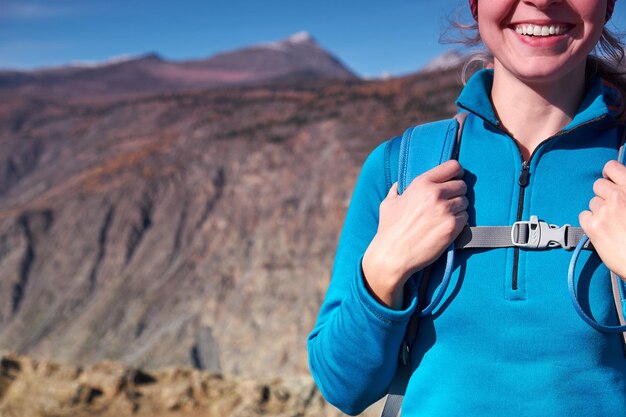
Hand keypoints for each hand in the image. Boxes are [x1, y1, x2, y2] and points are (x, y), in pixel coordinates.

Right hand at [362, 160, 468, 308]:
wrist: (392, 254)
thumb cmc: (389, 229)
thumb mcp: (388, 203)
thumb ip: (396, 190)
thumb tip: (399, 184)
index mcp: (422, 183)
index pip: (454, 166)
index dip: (456, 173)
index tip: (454, 180)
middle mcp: (436, 193)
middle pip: (462, 185)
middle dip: (457, 194)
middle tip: (447, 204)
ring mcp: (445, 210)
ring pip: (465, 202)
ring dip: (458, 209)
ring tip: (444, 218)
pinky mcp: (452, 227)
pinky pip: (465, 219)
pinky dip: (458, 223)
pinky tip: (446, 228)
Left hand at [579, 160, 625, 279]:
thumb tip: (620, 189)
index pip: (612, 167)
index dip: (609, 174)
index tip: (610, 181)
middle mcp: (619, 195)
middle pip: (598, 185)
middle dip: (604, 195)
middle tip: (613, 208)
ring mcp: (605, 210)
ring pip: (592, 202)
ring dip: (599, 210)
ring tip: (612, 223)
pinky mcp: (593, 225)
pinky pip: (584, 215)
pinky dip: (591, 222)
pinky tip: (603, 230)